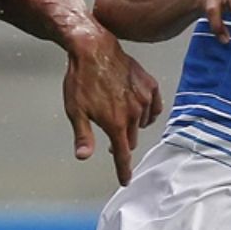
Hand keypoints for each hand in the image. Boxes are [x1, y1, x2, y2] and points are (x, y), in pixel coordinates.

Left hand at [64, 29, 163, 184]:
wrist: (93, 48)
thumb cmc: (81, 80)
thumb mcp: (76, 111)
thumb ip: (83, 136)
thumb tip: (83, 157)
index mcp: (116, 123)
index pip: (123, 155)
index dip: (123, 170)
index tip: (125, 180)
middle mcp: (134, 113)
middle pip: (132, 140)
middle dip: (123, 143)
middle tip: (111, 141)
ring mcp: (144, 98)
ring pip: (142, 123)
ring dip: (133, 126)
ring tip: (120, 117)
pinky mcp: (149, 84)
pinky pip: (154, 107)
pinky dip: (148, 112)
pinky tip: (140, 109)